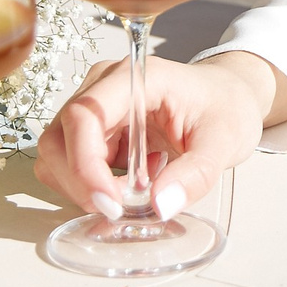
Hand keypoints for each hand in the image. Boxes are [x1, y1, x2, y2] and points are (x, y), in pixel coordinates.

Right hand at [34, 51, 280, 221]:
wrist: (228, 97)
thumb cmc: (226, 107)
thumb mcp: (225, 141)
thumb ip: (196, 174)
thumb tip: (160, 205)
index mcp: (138, 77)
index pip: (85, 114)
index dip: (85, 164)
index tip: (111, 203)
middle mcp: (105, 85)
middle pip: (60, 137)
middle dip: (80, 182)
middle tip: (120, 208)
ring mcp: (96, 107)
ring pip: (58, 154)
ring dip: (83, 186)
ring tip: (132, 193)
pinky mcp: (95, 130)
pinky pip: (70, 164)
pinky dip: (89, 186)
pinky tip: (129, 184)